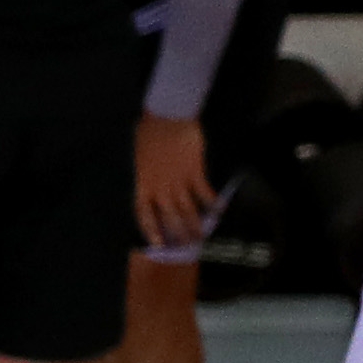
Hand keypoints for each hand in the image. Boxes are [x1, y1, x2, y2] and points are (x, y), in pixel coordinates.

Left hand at [133, 114, 212, 250]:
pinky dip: (212, 203)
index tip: (158, 244)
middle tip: (187, 246)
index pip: (144, 214)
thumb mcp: (142, 157)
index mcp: (144, 184)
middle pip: (169, 218)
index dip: (151, 231)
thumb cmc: (150, 132)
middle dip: (179, 234)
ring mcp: (178, 181)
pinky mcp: (194, 172)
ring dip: (196, 225)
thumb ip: (148, 174)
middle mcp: (160, 187)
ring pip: (188, 210)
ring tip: (203, 236)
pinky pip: (204, 193)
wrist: (167, 117)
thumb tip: (153, 183)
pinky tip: (219, 210)